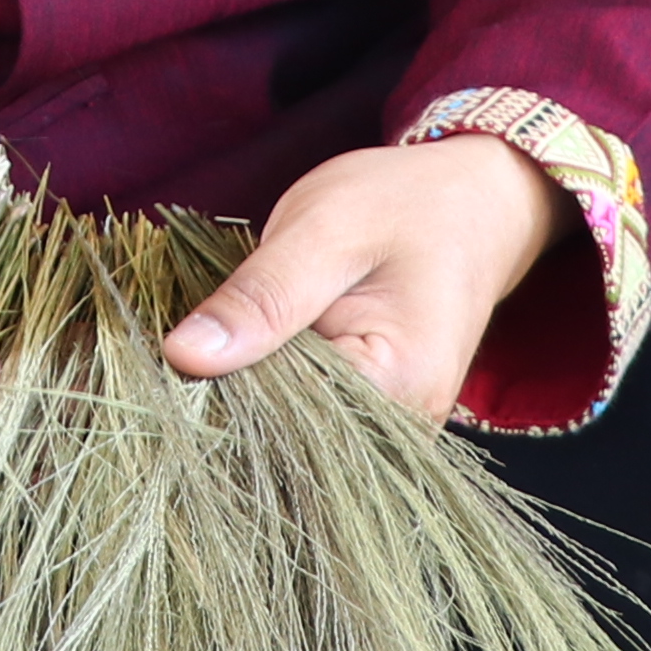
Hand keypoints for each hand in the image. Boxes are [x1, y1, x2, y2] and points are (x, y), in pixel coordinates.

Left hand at [160, 138, 556, 423]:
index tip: (176, 361)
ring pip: (292, 443)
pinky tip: (254, 364)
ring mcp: (392, 435)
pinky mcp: (377, 424)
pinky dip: (272, 401)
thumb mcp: (323, 230)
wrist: (475, 205)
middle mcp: (403, 431)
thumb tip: (182, 358)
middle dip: (228, 404)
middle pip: (284, 445)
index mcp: (398, 388)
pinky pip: (310, 432)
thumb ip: (260, 298)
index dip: (217, 395)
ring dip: (248, 404)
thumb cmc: (405, 206)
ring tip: (231, 348)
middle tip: (192, 351)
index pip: (278, 424)